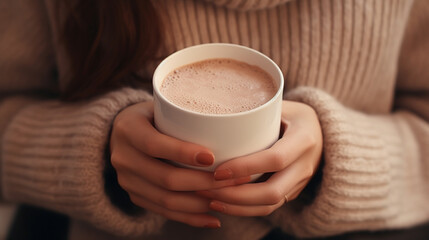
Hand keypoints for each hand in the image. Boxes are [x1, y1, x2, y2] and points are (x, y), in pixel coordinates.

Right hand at [109, 101, 250, 227]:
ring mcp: (127, 180)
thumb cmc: (154, 114)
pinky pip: (164, 212)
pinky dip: (190, 218)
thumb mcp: (162, 106)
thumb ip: (185, 114)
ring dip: (199, 203)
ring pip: (166, 199)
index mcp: (128, 129)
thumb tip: (228, 126)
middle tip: (229, 180)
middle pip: (164, 178)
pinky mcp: (135, 196)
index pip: (154, 144)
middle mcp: (122, 157)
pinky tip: (212, 219)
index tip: (212, 157)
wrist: (124, 132)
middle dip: (201, 182)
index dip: (182, 153)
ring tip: (225, 200)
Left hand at [197, 100, 322, 215]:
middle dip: (236, 195)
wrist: (323, 134)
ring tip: (209, 198)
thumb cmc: (294, 115)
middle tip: (207, 187)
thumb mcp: (282, 106)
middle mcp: (305, 166)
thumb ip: (257, 111)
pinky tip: (221, 203)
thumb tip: (216, 112)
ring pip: (269, 205)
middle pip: (272, 192)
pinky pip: (268, 208)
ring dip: (236, 206)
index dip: (245, 167)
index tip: (218, 170)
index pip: (275, 159)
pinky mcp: (291, 193)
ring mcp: (299, 183)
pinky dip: (243, 210)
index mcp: (304, 139)